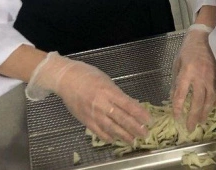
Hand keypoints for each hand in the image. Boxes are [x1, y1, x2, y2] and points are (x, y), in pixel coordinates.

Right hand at [26, 52, 150, 142]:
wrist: (66, 79)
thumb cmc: (88, 76)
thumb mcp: (107, 81)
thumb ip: (118, 94)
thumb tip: (131, 105)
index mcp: (109, 91)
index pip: (128, 105)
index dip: (140, 114)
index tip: (149, 120)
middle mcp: (102, 104)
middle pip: (122, 118)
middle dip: (135, 127)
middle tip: (144, 134)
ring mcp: (93, 113)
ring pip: (111, 127)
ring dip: (123, 135)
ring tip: (133, 140)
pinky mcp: (85, 120)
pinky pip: (98, 131)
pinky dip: (107, 136)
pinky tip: (114, 139)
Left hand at [171, 16, 215, 130]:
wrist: (205, 37)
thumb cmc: (188, 50)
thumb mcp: (177, 64)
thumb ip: (176, 82)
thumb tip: (174, 98)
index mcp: (187, 73)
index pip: (181, 95)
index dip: (178, 108)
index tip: (176, 117)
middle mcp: (200, 77)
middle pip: (197, 102)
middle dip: (193, 117)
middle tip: (190, 128)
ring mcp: (211, 78)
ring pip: (209, 100)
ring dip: (204, 113)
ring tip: (200, 122)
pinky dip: (215, 103)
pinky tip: (211, 109)